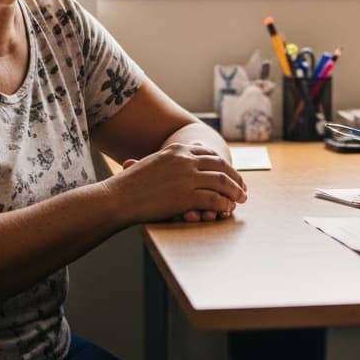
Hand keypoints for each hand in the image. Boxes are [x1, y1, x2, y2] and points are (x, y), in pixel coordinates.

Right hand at [109, 142, 246, 223]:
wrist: (117, 198)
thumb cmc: (129, 184)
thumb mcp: (151, 162)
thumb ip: (168, 159)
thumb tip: (178, 157)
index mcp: (177, 150)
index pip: (209, 154)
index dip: (223, 164)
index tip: (229, 173)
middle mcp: (185, 160)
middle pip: (221, 165)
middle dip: (235, 177)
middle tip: (242, 187)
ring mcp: (188, 177)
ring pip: (222, 182)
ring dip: (235, 191)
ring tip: (241, 198)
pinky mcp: (187, 196)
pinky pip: (214, 199)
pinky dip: (224, 204)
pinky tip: (228, 209)